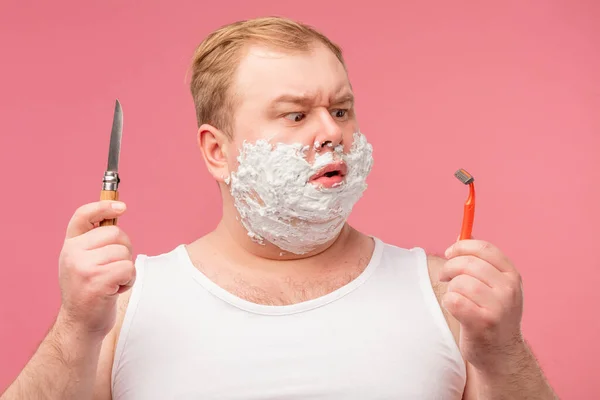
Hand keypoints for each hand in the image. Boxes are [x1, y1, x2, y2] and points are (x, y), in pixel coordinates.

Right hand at [56, 200, 134, 338]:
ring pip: (125, 253)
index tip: (122, 206)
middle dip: (124, 250)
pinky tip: (115, 289)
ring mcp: (82, 267)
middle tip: (113, 268)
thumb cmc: (89, 290)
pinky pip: (128, 268)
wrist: (80, 324)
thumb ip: (96, 240)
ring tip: (112, 281)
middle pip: (117, 234)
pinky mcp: (96, 282)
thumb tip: (117, 209)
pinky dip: (129, 280)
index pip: (84, 215)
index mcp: (70, 244)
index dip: (103, 206)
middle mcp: (72, 253)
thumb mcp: (85, 261)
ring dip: (126, 269)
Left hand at [440, 239, 524, 372]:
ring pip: (459, 282)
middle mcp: (509, 289)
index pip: (485, 248)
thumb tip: (462, 235)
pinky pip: (453, 300)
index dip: (462, 247)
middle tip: (444, 277)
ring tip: (457, 298)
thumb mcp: (494, 286)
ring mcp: (498, 307)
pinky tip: (456, 310)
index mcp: (512, 275)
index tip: (450, 253)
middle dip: (449, 267)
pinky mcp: (483, 322)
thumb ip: (480, 262)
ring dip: (451, 289)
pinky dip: (448, 303)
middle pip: (468, 263)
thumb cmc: (491, 315)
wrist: (500, 354)